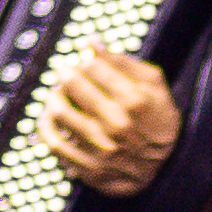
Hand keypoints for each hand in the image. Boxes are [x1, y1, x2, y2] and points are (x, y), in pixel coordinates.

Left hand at [49, 49, 182, 201]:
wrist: (165, 166)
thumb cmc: (157, 119)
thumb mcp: (153, 84)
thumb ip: (123, 61)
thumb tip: (91, 43)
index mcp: (135, 101)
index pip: (93, 66)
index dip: (87, 59)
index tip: (87, 61)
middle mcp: (117, 125)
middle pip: (72, 85)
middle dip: (65, 72)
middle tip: (64, 70)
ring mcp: (102, 149)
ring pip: (59, 112)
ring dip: (54, 96)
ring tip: (58, 93)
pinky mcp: (90, 168)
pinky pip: (54, 144)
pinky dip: (46, 125)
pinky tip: (50, 117)